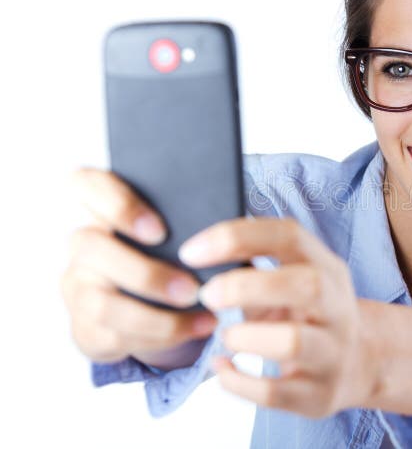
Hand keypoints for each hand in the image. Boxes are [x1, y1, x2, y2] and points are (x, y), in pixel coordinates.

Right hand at [61, 168, 217, 367]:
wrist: (156, 301)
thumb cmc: (175, 251)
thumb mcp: (181, 230)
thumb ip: (188, 220)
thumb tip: (223, 226)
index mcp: (103, 206)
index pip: (88, 184)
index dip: (118, 205)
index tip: (160, 230)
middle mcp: (83, 243)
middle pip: (92, 247)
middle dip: (147, 273)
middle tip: (192, 289)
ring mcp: (78, 286)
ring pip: (103, 303)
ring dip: (158, 316)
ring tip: (204, 316)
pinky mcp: (85, 326)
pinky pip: (115, 336)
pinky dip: (161, 336)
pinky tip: (195, 328)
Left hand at [179, 217, 377, 418]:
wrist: (358, 364)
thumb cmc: (308, 312)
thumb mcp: (295, 278)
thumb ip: (257, 263)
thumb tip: (197, 254)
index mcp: (327, 268)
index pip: (289, 236)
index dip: (236, 238)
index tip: (191, 253)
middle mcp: (337, 308)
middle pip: (306, 286)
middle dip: (245, 287)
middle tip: (207, 295)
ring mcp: (332, 353)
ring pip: (292, 342)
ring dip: (245, 337)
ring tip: (226, 337)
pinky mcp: (317, 395)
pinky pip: (273, 392)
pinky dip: (236, 380)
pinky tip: (221, 367)